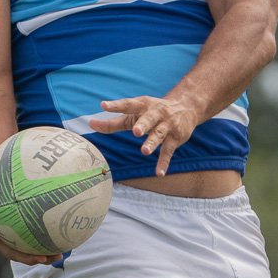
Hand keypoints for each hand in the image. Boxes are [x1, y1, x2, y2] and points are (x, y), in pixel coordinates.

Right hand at [0, 155, 57, 265]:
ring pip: (24, 254)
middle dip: (26, 257)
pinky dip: (46, 248)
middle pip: (10, 252)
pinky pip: (32, 247)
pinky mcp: (19, 243)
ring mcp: (9, 243)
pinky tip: (64, 245)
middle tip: (41, 257)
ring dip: (41, 258)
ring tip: (59, 256)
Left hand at [87, 93, 201, 175]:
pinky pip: (169, 151)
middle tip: (136, 131)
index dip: (116, 105)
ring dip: (152, 143)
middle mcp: (156, 113)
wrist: (186, 107)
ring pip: (159, 135)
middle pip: (149, 119)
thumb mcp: (134, 114)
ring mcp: (167, 125)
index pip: (128, 104)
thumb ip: (113, 121)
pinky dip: (164, 162)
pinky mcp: (176, 138)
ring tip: (144, 151)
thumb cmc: (152, 112)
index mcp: (143, 104)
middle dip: (143, 125)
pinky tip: (159, 173)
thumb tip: (91, 124)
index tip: (103, 105)